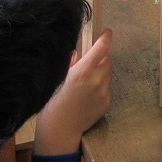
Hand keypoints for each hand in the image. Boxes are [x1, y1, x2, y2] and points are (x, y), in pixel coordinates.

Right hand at [33, 30, 112, 156]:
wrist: (59, 130)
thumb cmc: (52, 103)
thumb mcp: (59, 80)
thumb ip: (72, 65)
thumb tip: (79, 53)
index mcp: (83, 72)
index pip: (101, 49)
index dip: (106, 38)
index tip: (108, 31)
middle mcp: (97, 81)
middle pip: (107, 61)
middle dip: (100, 60)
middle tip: (88, 65)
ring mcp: (104, 93)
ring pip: (107, 75)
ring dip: (100, 74)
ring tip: (84, 85)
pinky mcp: (107, 103)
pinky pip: (106, 89)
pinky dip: (99, 88)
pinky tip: (86, 97)